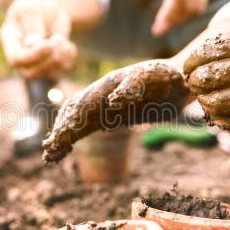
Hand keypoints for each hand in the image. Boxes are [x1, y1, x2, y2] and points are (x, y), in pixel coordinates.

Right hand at [0, 0, 77, 78]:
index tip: (49, 45)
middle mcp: (20, 55)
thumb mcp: (32, 7)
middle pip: (31, 72)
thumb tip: (31, 44)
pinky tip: (68, 44)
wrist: (49, 6)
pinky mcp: (49, 64)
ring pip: (48, 74)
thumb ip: (31, 24)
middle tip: (58, 38)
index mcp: (10, 40)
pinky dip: (68, 58)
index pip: (16, 59)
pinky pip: (61, 70)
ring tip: (62, 37)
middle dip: (50, 57)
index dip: (34, 56)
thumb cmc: (36, 3)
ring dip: (61, 57)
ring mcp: (34, 62)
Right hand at [42, 60, 189, 161]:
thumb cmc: (165, 75)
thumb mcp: (150, 77)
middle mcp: (101, 95)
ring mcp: (105, 106)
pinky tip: (64, 149)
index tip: (59, 139)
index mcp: (107, 86)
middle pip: (74, 114)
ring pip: (77, 122)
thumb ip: (131, 87)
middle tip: (50, 152)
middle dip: (61, 132)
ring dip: (63, 136)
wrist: (179, 79)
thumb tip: (112, 102)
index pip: (82, 106)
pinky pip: (88, 127)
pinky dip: (74, 137)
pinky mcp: (113, 116)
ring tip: (51, 154)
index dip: (70, 122)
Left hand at [148, 0, 214, 36]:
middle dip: (173, 19)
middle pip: (187, 3)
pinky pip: (200, 6)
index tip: (158, 27)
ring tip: (164, 24)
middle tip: (158, 30)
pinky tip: (175, 17)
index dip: (169, 12)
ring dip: (180, 19)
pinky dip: (187, 14)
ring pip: (196, 7)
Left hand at [183, 25, 229, 132]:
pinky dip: (222, 121)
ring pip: (219, 105)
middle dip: (196, 84)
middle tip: (196, 85)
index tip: (190, 68)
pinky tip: (220, 115)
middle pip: (208, 81)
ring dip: (206, 104)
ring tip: (207, 100)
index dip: (192, 64)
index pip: (206, 55)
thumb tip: (194, 68)